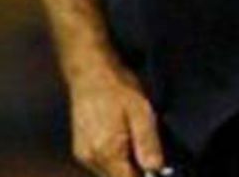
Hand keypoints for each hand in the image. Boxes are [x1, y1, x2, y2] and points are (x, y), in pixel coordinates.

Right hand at [69, 60, 169, 176]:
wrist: (89, 71)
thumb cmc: (116, 87)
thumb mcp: (141, 112)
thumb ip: (148, 144)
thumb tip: (157, 170)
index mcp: (106, 151)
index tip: (156, 170)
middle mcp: (91, 158)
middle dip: (137, 173)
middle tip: (150, 156)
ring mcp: (84, 155)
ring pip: (111, 175)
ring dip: (127, 169)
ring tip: (136, 146)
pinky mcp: (81, 150)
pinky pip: (103, 168)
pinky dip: (116, 163)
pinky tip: (124, 145)